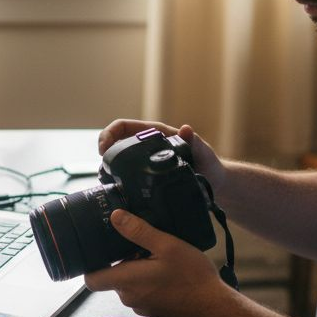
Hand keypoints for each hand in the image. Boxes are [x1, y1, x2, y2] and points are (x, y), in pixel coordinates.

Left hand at [84, 209, 234, 316]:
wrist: (215, 308)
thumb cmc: (192, 278)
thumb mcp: (166, 245)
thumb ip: (138, 231)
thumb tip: (116, 217)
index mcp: (126, 281)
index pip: (91, 280)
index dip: (91, 265)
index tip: (101, 250)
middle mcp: (129, 297)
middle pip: (113, 277)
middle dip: (125, 261)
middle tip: (146, 248)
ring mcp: (142, 306)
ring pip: (130, 284)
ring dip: (139, 270)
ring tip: (161, 259)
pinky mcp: (154, 311)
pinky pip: (143, 292)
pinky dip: (150, 282)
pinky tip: (169, 273)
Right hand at [97, 119, 226, 193]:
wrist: (214, 183)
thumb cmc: (209, 164)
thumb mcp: (202, 152)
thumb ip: (194, 141)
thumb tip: (186, 129)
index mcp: (156, 134)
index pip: (125, 126)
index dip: (110, 133)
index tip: (104, 148)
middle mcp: (147, 146)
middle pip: (116, 141)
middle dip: (104, 149)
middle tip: (102, 166)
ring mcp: (145, 161)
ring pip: (119, 158)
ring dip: (108, 165)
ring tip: (105, 178)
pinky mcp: (146, 176)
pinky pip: (126, 174)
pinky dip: (116, 178)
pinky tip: (115, 189)